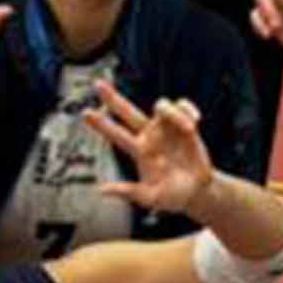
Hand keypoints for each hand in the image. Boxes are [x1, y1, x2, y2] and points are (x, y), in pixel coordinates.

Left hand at [91, 83, 215, 219]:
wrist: (197, 193)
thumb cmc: (171, 197)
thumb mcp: (149, 198)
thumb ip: (128, 193)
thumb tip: (101, 190)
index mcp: (139, 151)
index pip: (116, 135)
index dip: (101, 125)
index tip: (85, 113)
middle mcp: (150, 135)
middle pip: (128, 111)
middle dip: (113, 99)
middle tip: (97, 85)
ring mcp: (166, 128)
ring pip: (162, 106)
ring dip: (175, 113)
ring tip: (189, 128)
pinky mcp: (185, 125)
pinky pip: (182, 106)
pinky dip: (188, 110)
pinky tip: (195, 121)